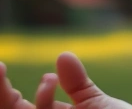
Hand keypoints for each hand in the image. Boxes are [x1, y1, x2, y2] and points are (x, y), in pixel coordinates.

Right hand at [1, 53, 131, 108]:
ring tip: (50, 81)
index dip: (2, 89)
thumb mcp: (96, 105)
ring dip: (23, 101)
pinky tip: (50, 95)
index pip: (13, 106)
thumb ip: (77, 84)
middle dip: (1, 92)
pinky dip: (42, 106)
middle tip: (0, 67)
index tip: (2, 65)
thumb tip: (63, 54)